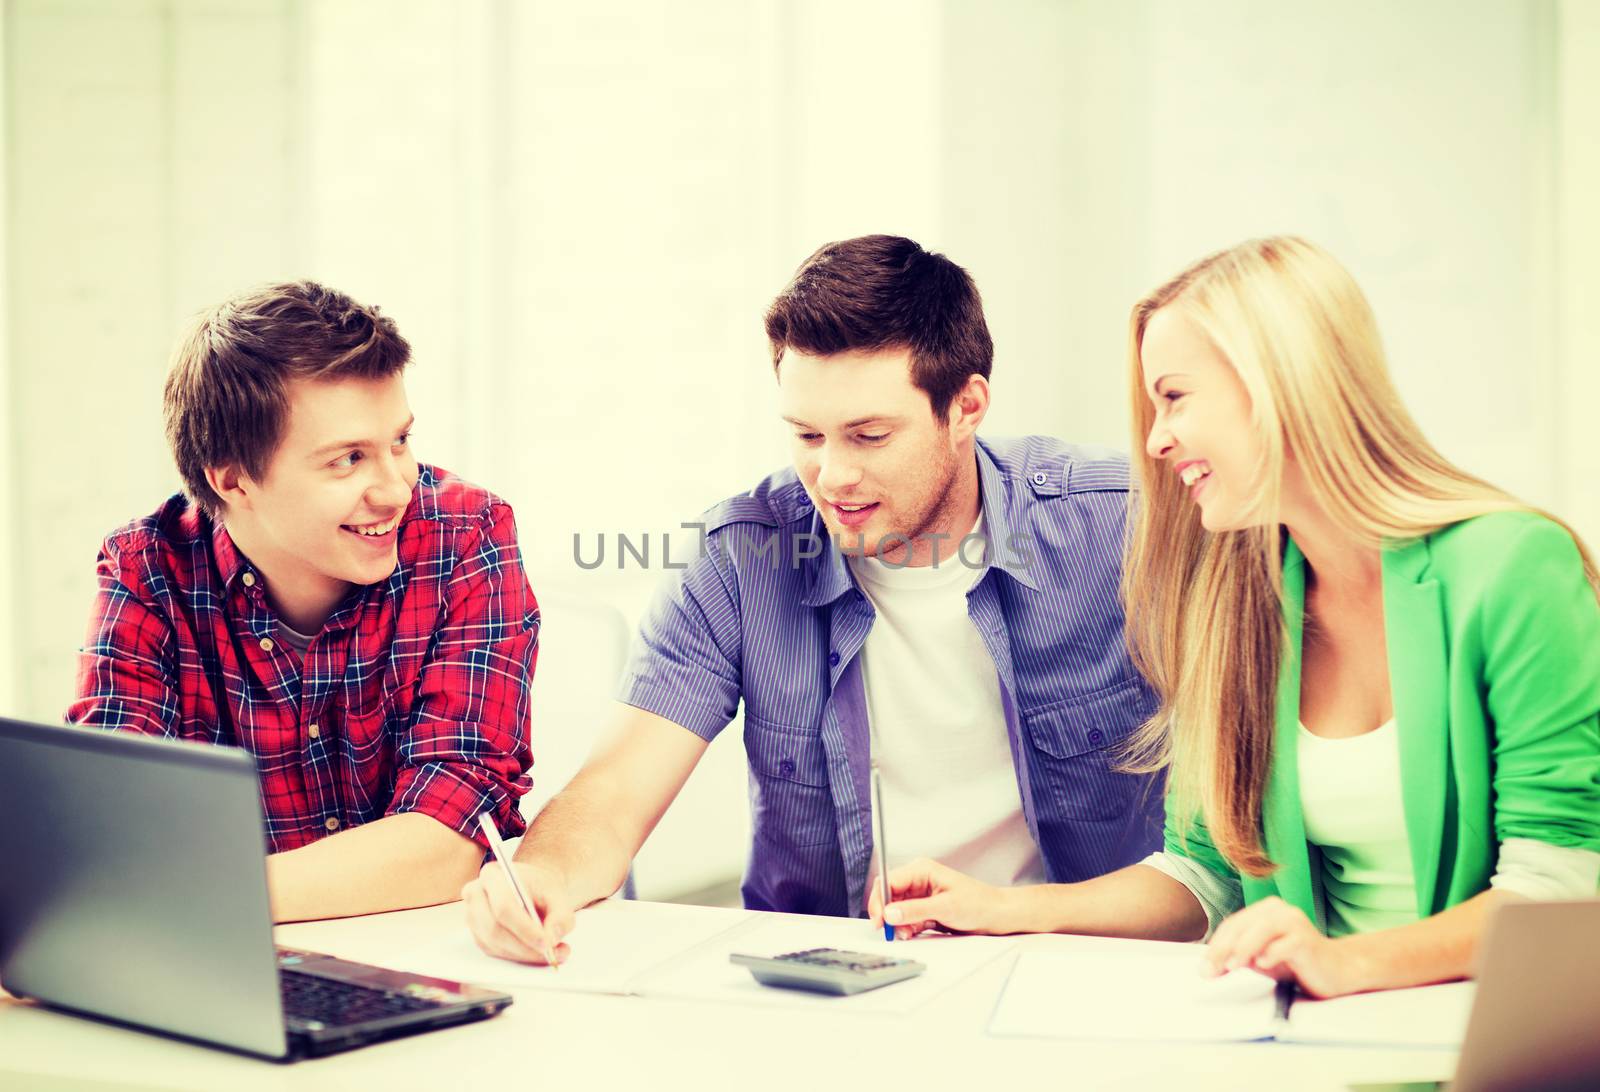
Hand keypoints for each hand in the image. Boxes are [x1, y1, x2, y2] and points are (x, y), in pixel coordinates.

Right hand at [461, 858, 575, 965]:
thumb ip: (561, 915)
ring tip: (554, 954)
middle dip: (525, 947)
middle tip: (552, 953)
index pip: (503, 906)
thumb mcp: (558, 894)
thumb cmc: (540, 888)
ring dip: (524, 954)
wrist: (531, 888)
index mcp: (493, 876)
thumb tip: (553, 938)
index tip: (546, 943)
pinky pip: (495, 952)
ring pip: (494, 944)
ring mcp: (473, 917)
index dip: (524, 928)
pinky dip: (519, 956)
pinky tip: (538, 953)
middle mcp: (476, 895)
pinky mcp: (478, 935)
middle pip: (495, 929)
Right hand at [866, 857, 1016, 937]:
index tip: (879, 919)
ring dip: (898, 923)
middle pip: (889, 895)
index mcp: (921, 870)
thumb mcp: (945, 907)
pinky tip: (913, 932)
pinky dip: (906, 927)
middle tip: (889, 931)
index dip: (880, 900)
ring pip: (896, 909)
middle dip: (888, 914)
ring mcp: (921, 896)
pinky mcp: (925, 910)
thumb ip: (915, 910)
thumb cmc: (978, 904)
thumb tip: (890, 913)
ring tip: (908, 932)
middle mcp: (918, 880)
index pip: (889, 881)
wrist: (997, 916)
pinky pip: (906, 918)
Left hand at [1205, 896, 1368, 997]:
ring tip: (1232, 966)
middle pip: (1243, 926)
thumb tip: (1209, 967)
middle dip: (1222, 949)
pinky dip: (1272, 953)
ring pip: (1262, 929)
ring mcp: (1295, 923)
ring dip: (1244, 948)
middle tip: (1210, 970)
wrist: (1336, 971)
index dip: (1215, 947)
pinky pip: (1287, 944)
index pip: (1232, 926)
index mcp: (1265, 911)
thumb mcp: (1260, 959)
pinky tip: (1263, 964)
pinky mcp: (1308, 940)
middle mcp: (1279, 911)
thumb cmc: (1295, 963)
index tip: (1204, 968)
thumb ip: (1238, 957)